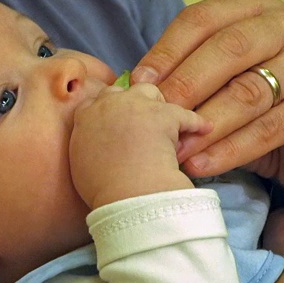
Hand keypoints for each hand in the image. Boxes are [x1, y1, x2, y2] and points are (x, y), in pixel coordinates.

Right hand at [69, 83, 211, 208]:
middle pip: (121, 92)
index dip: (107, 112)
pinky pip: (185, 115)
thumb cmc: (101, 187)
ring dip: (158, 104)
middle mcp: (110, 104)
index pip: (96, 103)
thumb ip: (85, 150)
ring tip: (168, 120)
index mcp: (85, 117)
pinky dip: (196, 123)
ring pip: (150, 92)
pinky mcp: (166, 115)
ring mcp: (138, 106)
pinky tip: (203, 129)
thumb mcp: (80, 166)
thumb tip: (93, 152)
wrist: (127, 191)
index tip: (114, 123)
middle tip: (139, 121)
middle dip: (129, 103)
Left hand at [132, 0, 283, 203]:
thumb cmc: (259, 117)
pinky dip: (229, 150)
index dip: (166, 51)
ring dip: (204, 124)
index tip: (137, 84)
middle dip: (184, 85)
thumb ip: (189, 78)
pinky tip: (201, 166)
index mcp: (258, 9)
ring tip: (174, 149)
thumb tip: (136, 88)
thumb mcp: (221, 87)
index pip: (202, 19)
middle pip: (227, 48)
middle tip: (153, 117)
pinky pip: (267, 129)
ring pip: (247, 92)